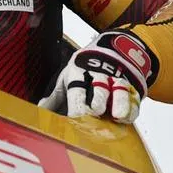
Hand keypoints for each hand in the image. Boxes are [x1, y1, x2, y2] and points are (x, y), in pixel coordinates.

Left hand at [39, 30, 157, 123]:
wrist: (111, 51)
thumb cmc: (84, 71)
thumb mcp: (67, 79)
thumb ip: (54, 98)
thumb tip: (39, 111)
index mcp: (78, 75)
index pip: (77, 92)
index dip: (76, 108)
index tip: (75, 121)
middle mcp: (98, 77)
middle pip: (99, 91)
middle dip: (97, 103)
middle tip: (95, 116)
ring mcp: (116, 81)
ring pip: (119, 92)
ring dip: (118, 104)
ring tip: (116, 115)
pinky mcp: (131, 87)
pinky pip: (133, 100)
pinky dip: (130, 109)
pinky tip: (125, 117)